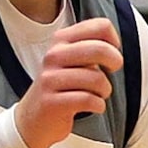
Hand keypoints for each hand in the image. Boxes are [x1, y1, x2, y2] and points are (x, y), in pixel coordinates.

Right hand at [16, 16, 120, 147]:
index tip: (111, 54)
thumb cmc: (60, 88)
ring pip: (96, 79)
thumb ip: (90, 47)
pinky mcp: (51, 102)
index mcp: (60, 40)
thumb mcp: (72, 60)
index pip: (100, 26)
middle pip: (99, 49)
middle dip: (115, 62)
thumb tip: (115, 45)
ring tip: (98, 94)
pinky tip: (93, 106)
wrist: (32, 120)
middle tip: (112, 71)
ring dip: (105, 90)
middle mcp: (53, 56)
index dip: (113, 41)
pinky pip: (88, 100)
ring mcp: (50, 79)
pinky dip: (98, 105)